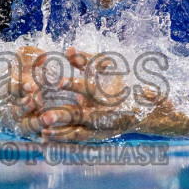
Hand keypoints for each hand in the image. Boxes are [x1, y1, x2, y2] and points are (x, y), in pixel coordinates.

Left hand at [21, 47, 163, 142]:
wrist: (146, 108)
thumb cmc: (126, 81)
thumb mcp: (109, 67)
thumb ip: (86, 59)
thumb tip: (67, 49)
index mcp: (105, 94)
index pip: (88, 88)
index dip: (74, 84)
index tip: (59, 82)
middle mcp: (102, 112)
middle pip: (79, 115)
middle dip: (61, 116)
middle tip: (43, 117)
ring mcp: (99, 126)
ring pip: (77, 131)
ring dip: (59, 133)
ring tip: (42, 131)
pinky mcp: (97, 135)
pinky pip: (78, 139)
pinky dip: (63, 139)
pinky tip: (46, 138)